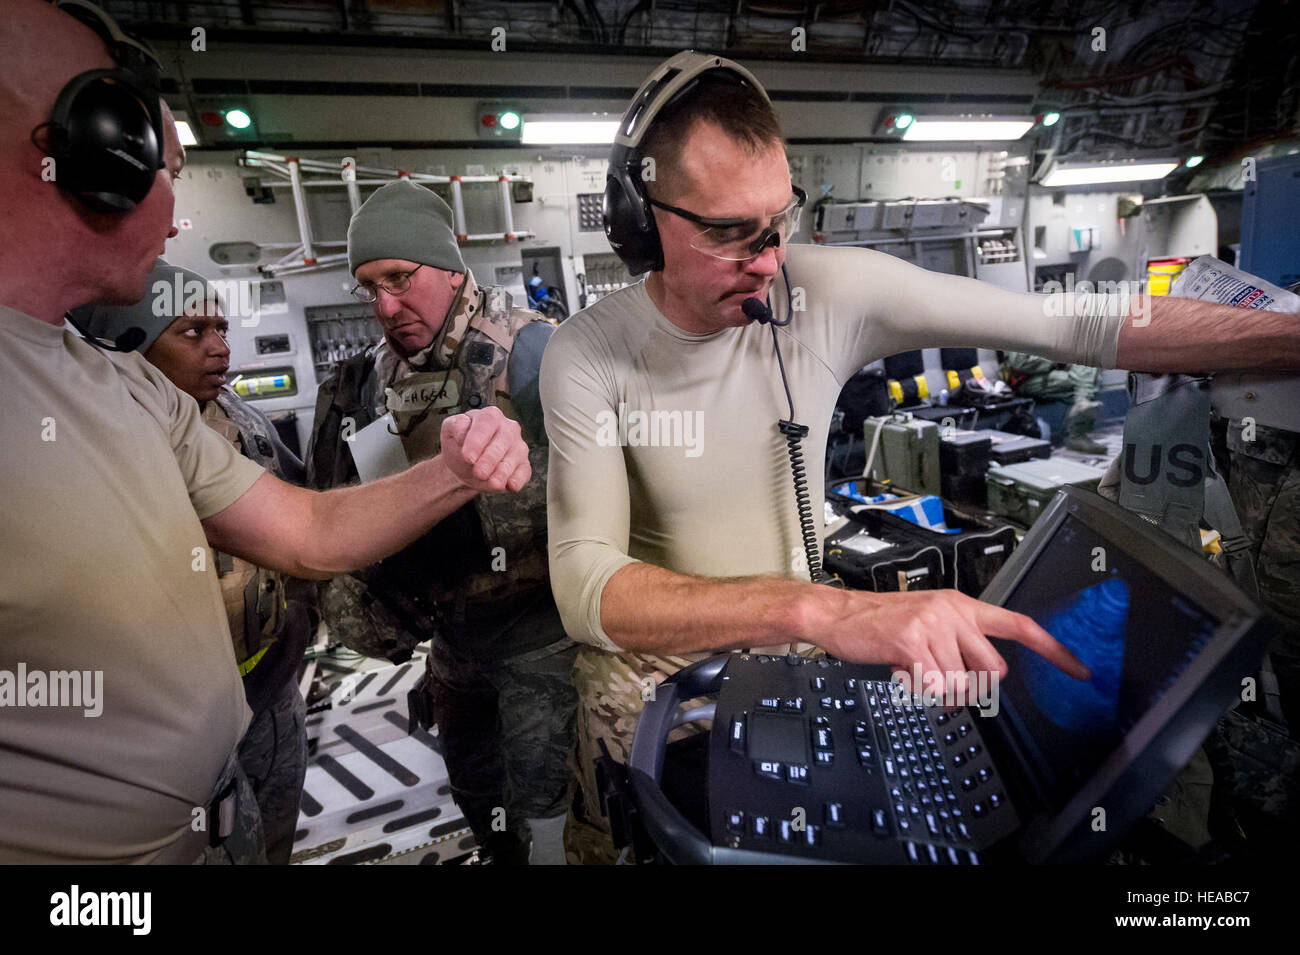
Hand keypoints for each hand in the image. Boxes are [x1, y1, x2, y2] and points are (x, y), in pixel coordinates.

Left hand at [439, 406, 530, 492]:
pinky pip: (524, 471)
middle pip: (502, 442)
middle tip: (479, 472)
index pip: (486, 424)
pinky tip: (511, 485)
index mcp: (491, 416)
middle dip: (490, 459)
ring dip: (503, 472)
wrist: (465, 465)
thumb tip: (463, 425)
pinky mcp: (523, 465)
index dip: (477, 442)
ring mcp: (518, 446)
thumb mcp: (450, 431)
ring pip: (514, 458)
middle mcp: (508, 428)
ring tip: (492, 483)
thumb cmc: (460, 444)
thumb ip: (455, 425)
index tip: (468, 458)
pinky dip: (518, 479)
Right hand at [815, 588, 1088, 702]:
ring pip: (962, 683)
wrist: (838, 615)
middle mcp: (953, 611)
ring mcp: (933, 624)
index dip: (1052, 650)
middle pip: (994, 669)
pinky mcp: (912, 640)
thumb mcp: (928, 622)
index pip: (1019, 625)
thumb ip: (959, 643)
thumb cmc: (881, 621)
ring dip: (940, 690)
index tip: (1078, 669)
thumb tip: (980, 679)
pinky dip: (920, 689)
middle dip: (973, 684)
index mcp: (962, 605)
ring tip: (916, 671)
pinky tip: (905, 673)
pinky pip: (935, 685)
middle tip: (942, 677)